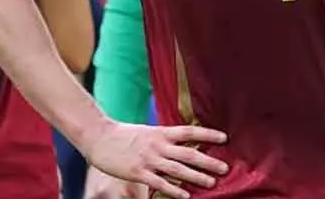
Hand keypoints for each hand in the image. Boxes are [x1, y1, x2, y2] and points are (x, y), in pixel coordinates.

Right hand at [79, 121, 227, 198]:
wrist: (99, 137)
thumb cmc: (125, 134)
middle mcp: (158, 145)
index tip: (224, 138)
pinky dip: (174, 190)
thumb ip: (165, 138)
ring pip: (178, 170)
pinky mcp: (138, 173)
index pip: (190, 131)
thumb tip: (185, 142)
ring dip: (197, 176)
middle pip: (189, 153)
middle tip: (225, 168)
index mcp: (161, 132)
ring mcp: (148, 159)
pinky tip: (186, 196)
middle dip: (209, 161)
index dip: (208, 134)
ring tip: (212, 182)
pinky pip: (160, 183)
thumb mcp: (148, 131)